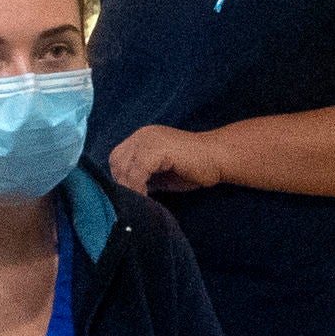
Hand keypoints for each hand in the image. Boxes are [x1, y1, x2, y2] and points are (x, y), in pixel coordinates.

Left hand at [105, 124, 233, 196]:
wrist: (218, 159)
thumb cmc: (192, 169)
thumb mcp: (159, 175)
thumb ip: (141, 178)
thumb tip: (123, 194)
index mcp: (141, 138)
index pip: (117, 159)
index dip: (120, 179)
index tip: (130, 196)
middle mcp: (142, 135)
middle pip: (116, 162)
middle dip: (123, 183)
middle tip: (134, 199)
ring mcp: (149, 139)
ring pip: (124, 167)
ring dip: (129, 187)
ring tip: (141, 200)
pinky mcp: (157, 148)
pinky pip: (136, 171)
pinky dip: (137, 187)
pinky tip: (146, 196)